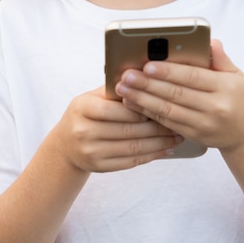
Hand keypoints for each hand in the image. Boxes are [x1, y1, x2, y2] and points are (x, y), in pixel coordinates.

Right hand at [53, 86, 183, 172]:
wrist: (66, 144)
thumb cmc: (87, 113)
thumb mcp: (94, 96)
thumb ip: (117, 88)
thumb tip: (147, 75)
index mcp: (83, 107)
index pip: (115, 109)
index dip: (140, 108)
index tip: (163, 104)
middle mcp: (84, 131)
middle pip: (127, 130)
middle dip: (157, 127)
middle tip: (178, 121)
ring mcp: (90, 152)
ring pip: (132, 147)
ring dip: (159, 143)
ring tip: (177, 136)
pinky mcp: (98, 167)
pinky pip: (130, 161)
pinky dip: (151, 156)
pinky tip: (165, 149)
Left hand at [115, 40, 243, 152]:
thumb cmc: (237, 97)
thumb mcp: (235, 75)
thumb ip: (220, 58)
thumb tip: (210, 41)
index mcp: (225, 87)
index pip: (192, 77)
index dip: (169, 71)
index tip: (148, 64)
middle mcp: (215, 107)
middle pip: (176, 94)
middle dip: (148, 84)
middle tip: (127, 75)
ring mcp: (204, 124)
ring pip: (168, 111)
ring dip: (142, 99)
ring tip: (124, 89)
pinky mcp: (194, 136)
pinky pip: (167, 123)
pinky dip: (148, 113)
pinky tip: (133, 103)